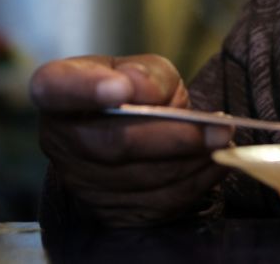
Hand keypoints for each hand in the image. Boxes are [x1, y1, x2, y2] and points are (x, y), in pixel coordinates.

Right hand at [30, 54, 231, 226]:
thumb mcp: (144, 69)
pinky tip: (213, 163)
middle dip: (173, 137)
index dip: (87, 90)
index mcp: (58, 88)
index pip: (57, 87)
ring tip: (222, 141)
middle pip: (113, 143)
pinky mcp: (107, 211)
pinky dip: (193, 183)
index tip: (121, 88)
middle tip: (218, 128)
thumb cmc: (136, 90)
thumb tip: (143, 91)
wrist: (137, 129)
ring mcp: (79, 180)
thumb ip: (146, 74)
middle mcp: (58, 138)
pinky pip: (155, 203)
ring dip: (190, 161)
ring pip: (140, 178)